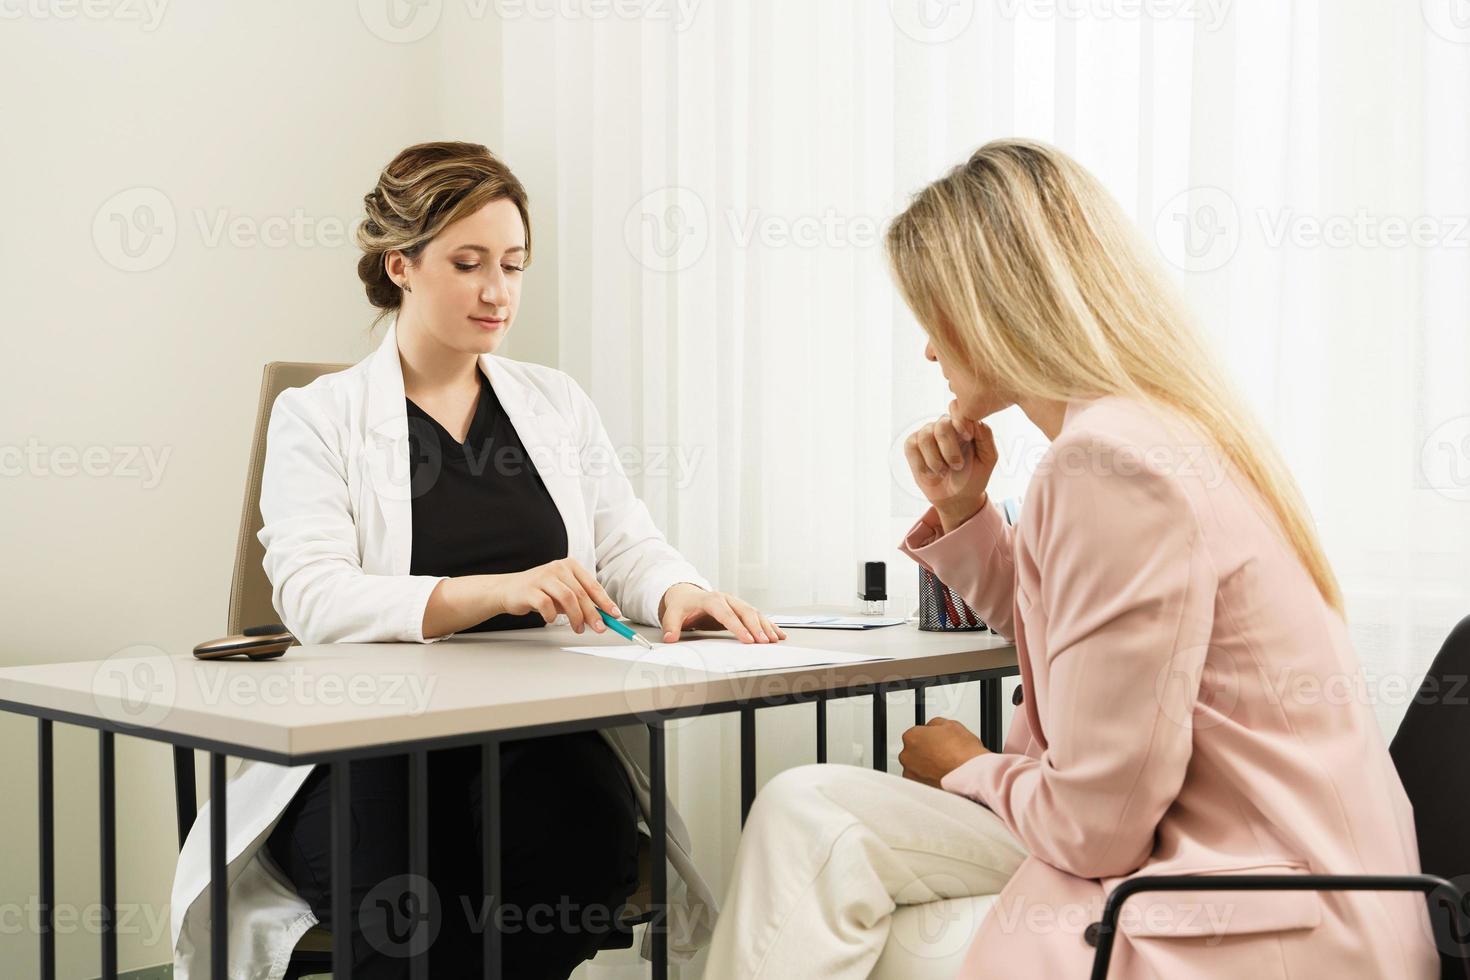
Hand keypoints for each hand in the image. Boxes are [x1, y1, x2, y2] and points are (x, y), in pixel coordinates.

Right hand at [486, 557, 619, 634]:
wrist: (508, 590)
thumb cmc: (540, 592)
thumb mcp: (563, 594)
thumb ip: (581, 602)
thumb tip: (602, 617)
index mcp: (570, 566)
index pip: (592, 584)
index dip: (605, 601)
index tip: (614, 615)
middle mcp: (558, 568)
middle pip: (581, 593)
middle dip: (593, 613)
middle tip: (600, 628)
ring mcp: (543, 577)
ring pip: (567, 598)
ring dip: (576, 617)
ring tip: (577, 628)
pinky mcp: (530, 589)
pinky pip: (547, 605)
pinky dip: (552, 616)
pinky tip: (551, 620)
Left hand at [658, 583, 787, 643]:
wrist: (687, 595)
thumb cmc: (682, 606)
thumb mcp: (673, 615)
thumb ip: (671, 627)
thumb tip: (669, 638)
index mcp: (711, 599)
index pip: (726, 614)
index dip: (738, 627)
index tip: (747, 639)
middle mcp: (727, 599)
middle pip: (745, 611)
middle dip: (756, 627)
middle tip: (764, 642)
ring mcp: (736, 603)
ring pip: (754, 613)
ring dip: (765, 626)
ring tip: (774, 639)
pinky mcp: (740, 609)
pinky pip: (758, 616)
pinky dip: (769, 625)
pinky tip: (778, 634)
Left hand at [899, 717, 987, 787]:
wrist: (971, 775)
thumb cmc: (963, 753)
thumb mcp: (950, 724)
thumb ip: (934, 724)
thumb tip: (933, 728)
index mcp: (912, 737)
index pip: (915, 733)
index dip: (928, 736)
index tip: (936, 740)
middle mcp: (907, 756)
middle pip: (913, 751)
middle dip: (925, 751)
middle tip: (942, 752)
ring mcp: (911, 773)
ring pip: (916, 766)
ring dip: (926, 765)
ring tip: (944, 764)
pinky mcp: (919, 787)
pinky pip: (922, 780)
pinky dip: (930, 777)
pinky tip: (942, 774)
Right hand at [904, 406, 997, 529]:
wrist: (958, 498)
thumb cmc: (974, 475)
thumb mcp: (988, 457)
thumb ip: (985, 435)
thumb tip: (972, 420)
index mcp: (963, 424)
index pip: (957, 409)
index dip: (961, 421)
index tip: (967, 437)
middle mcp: (944, 425)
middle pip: (942, 424)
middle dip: (949, 448)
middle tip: (957, 465)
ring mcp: (926, 434)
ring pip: (925, 436)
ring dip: (935, 459)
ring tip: (943, 472)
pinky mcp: (912, 446)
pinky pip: (912, 446)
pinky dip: (922, 463)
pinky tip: (931, 472)